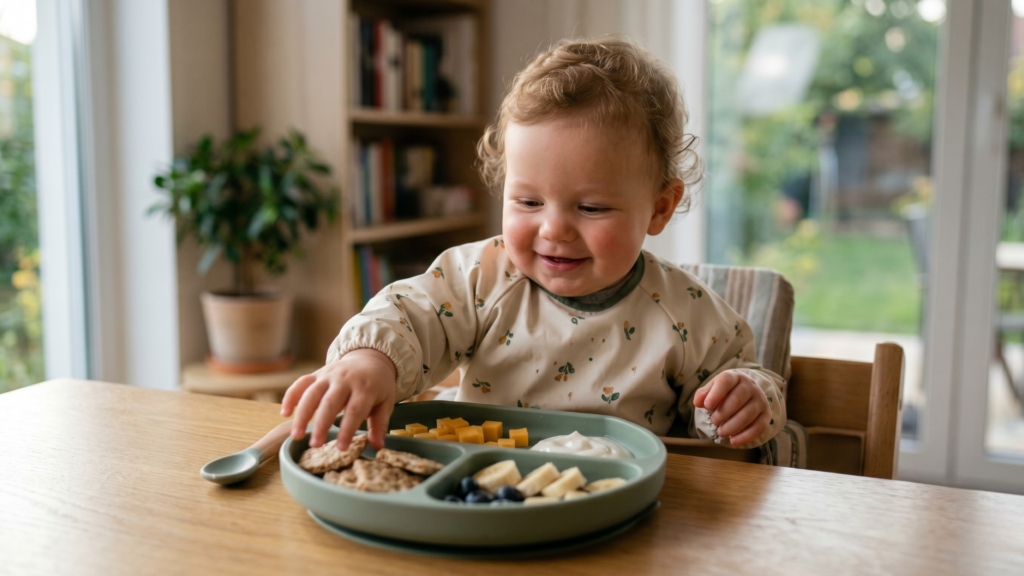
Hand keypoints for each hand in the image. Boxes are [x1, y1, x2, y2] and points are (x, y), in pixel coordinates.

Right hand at [280, 349, 396, 450]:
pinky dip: (291, 396)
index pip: (355, 410)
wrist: (370, 359)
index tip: (341, 448)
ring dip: (302, 414)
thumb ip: (380, 424)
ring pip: (311, 393)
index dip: (347, 430)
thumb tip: (377, 446)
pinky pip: (301, 383)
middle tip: (315, 445)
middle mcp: (345, 380)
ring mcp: (329, 375)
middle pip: (330, 402)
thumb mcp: (386, 403)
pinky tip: (285, 413)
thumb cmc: (377, 386)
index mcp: (365, 388)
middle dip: (321, 424)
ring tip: (296, 435)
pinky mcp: (317, 373)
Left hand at [693, 370, 769, 445]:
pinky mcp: (766, 414)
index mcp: (735, 376)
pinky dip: (746, 436)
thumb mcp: (713, 389)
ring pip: (748, 414)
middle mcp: (750, 386)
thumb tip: (697, 402)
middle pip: (737, 398)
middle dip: (723, 412)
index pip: (726, 381)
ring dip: (733, 426)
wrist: (746, 393)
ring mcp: (760, 400)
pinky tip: (734, 441)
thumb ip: (703, 394)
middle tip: (714, 421)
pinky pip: (759, 427)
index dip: (716, 394)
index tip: (707, 406)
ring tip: (721, 432)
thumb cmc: (725, 392)